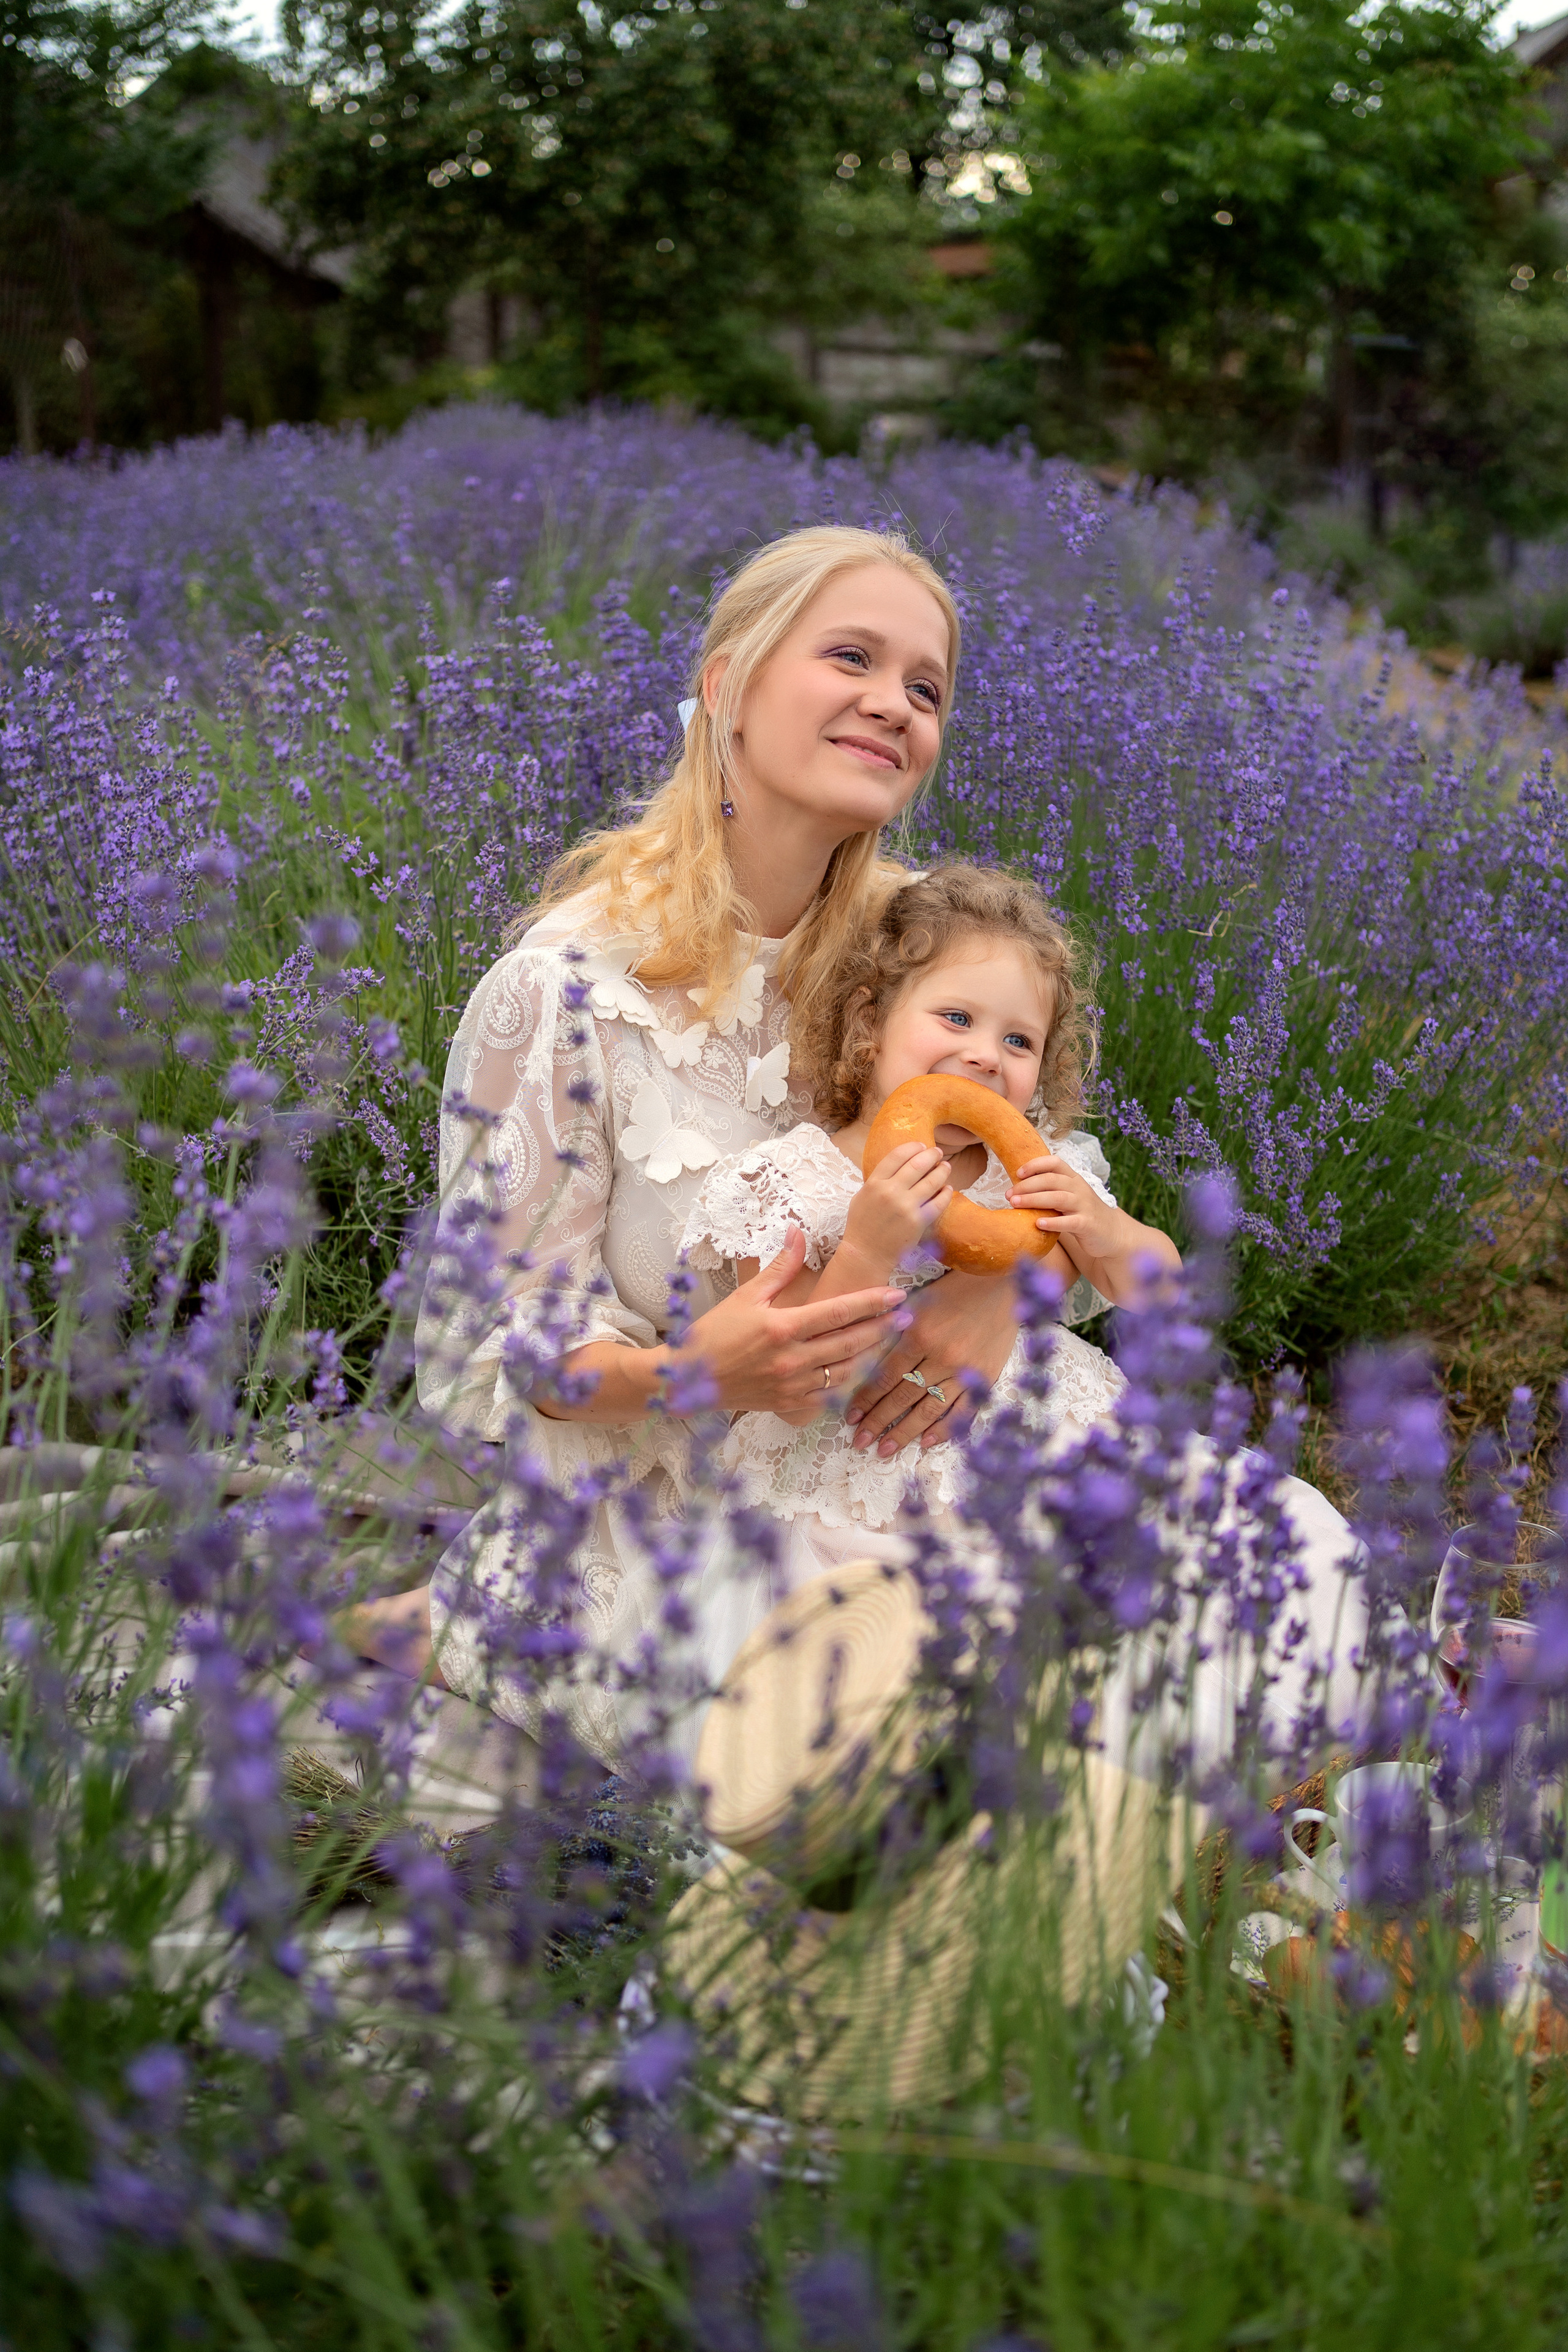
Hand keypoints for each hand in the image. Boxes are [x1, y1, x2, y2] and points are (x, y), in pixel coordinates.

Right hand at [685, 1227, 908, 1417]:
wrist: (689, 1379)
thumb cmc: (715, 1333)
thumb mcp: (746, 1296)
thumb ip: (779, 1267)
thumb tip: (798, 1233)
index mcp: (783, 1327)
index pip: (839, 1312)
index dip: (872, 1303)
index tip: (897, 1294)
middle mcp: (792, 1358)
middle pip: (851, 1342)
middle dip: (883, 1328)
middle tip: (906, 1316)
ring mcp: (793, 1385)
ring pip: (847, 1371)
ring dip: (873, 1355)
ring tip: (891, 1340)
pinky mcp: (791, 1403)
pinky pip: (832, 1395)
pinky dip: (851, 1382)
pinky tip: (865, 1369)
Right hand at [841, 1141, 951, 1271]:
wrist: (866, 1255)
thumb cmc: (862, 1226)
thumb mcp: (862, 1196)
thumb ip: (878, 1180)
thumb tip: (898, 1165)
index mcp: (874, 1183)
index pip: (897, 1156)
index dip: (913, 1147)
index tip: (921, 1146)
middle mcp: (890, 1192)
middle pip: (917, 1164)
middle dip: (932, 1155)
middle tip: (938, 1153)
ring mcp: (906, 1207)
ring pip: (932, 1181)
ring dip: (942, 1170)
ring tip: (945, 1167)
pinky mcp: (919, 1222)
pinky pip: (939, 1202)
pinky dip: (946, 1193)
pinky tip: (947, 1189)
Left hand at [844, 1267, 1015, 1456]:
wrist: (1001, 1282)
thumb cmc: (954, 1288)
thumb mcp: (918, 1302)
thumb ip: (894, 1329)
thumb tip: (865, 1356)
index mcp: (918, 1335)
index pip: (885, 1376)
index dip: (866, 1398)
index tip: (851, 1417)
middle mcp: (940, 1357)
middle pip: (902, 1397)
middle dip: (878, 1422)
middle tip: (860, 1441)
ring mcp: (964, 1371)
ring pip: (928, 1410)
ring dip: (904, 1432)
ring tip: (885, 1450)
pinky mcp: (985, 1377)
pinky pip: (963, 1410)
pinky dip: (945, 1428)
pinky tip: (926, 1442)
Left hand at [1008, 1154, 1120, 1260]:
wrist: (1112, 1233)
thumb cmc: (1082, 1214)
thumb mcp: (1068, 1197)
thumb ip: (1050, 1191)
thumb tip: (1017, 1189)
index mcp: (1073, 1179)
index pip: (1055, 1162)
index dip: (1035, 1164)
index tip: (1017, 1173)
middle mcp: (1080, 1189)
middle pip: (1051, 1180)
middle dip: (1027, 1186)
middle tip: (1009, 1195)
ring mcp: (1085, 1206)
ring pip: (1058, 1198)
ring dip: (1034, 1200)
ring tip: (1015, 1205)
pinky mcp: (1087, 1224)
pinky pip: (1069, 1221)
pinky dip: (1053, 1222)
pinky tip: (1038, 1224)